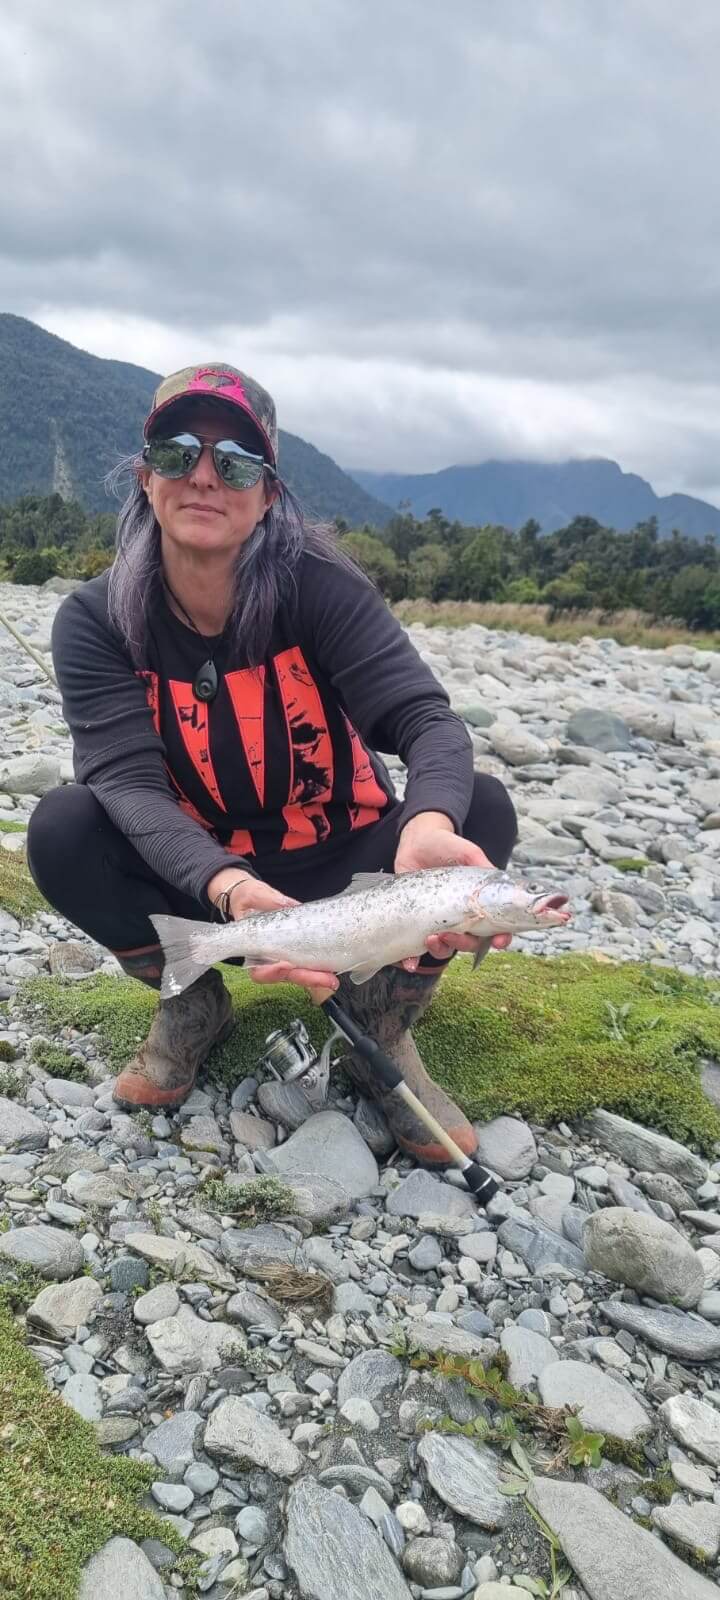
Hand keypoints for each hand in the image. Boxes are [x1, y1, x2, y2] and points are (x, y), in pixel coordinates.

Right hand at [206, 868, 337, 996]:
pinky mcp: (298, 950)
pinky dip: (320, 968)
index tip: (285, 968)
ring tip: (332, 979)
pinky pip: (308, 963)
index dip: (272, 973)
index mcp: (252, 949)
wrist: (252, 899)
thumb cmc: (247, 899)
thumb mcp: (253, 894)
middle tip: (325, 979)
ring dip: (316, 978)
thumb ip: (268, 899)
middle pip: (286, 976)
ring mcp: (284, 957)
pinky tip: (333, 969)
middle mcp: (269, 958)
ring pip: (299, 974)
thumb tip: (286, 905)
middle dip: (306, 979)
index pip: (259, 971)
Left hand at [394, 812, 511, 966]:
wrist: (415, 843)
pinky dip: (413, 959)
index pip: (495, 928)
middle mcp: (461, 917)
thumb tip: (499, 876)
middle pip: (470, 943)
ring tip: (430, 938)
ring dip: (440, 950)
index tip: (498, 941)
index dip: (500, 938)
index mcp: (478, 905)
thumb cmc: (446, 846)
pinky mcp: (417, 923)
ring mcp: (439, 922)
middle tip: (450, 935)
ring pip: (446, 948)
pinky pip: (416, 948)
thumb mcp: (468, 853)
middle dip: (464, 945)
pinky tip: (410, 963)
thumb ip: (483, 865)